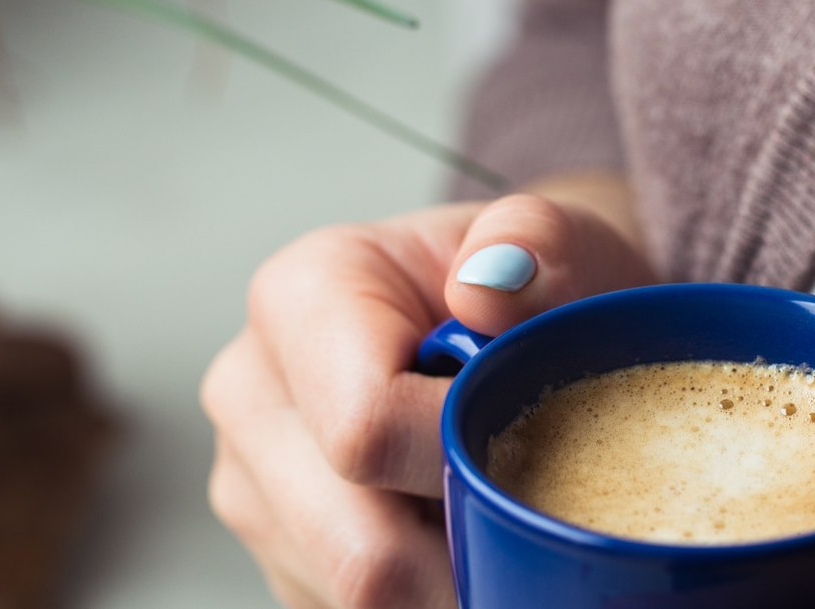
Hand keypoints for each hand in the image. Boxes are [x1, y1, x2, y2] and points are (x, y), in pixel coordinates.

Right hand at [201, 180, 654, 607]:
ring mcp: (257, 487)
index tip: (528, 441)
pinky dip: (429, 592)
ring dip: (453, 577)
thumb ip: (535, 242)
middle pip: (360, 549)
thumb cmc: (529, 286)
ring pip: (364, 601)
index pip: (366, 430)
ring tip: (494, 503)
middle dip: (470, 549)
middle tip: (537, 506)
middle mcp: (256, 396)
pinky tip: (460, 532)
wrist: (508, 323)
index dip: (466, 459)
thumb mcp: (558, 244)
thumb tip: (489, 286)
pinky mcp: (282, 554)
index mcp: (300, 300)